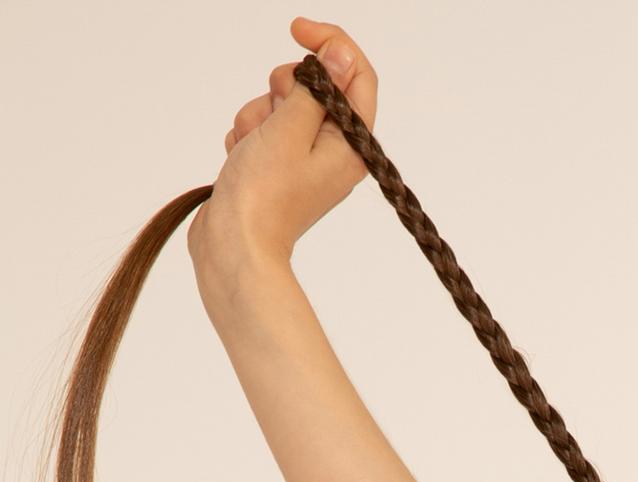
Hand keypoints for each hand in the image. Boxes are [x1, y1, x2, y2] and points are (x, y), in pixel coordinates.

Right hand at [187, 20, 378, 281]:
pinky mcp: (279, 166)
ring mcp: (305, 159)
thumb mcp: (290, 128)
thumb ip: (317, 88)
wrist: (234, 248)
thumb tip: (341, 54)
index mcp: (351, 144)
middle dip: (284, 88)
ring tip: (253, 145)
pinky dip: (249, 134)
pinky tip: (242, 157)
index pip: (356, 74)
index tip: (297, 29)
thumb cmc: (263, 196)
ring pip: (283, 105)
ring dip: (259, 114)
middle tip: (274, 112)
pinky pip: (263, 127)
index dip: (329, 43)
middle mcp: (335, 151)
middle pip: (315, 86)